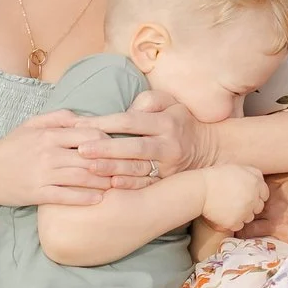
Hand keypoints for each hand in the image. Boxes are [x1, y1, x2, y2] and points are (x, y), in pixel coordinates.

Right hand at [0, 110, 120, 206]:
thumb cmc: (10, 148)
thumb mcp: (30, 126)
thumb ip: (58, 118)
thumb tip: (84, 118)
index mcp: (49, 135)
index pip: (89, 135)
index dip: (109, 142)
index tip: (120, 149)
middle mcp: (48, 153)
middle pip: (90, 157)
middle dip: (113, 164)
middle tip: (130, 169)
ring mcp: (43, 175)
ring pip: (83, 177)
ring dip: (104, 182)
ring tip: (119, 184)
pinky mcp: (38, 194)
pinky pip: (67, 196)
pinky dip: (86, 198)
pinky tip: (99, 199)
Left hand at [82, 90, 217, 178]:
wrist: (207, 149)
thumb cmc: (179, 121)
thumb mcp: (170, 102)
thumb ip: (148, 101)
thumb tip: (125, 111)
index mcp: (166, 123)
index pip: (131, 121)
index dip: (105, 123)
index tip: (80, 125)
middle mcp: (169, 146)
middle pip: (134, 148)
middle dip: (106, 149)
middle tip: (81, 150)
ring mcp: (169, 168)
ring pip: (138, 169)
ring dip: (113, 169)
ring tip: (89, 168)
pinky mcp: (167, 183)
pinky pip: (146, 186)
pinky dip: (129, 187)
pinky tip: (111, 186)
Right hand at [198, 164, 269, 231]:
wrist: (200, 189)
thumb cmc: (216, 177)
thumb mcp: (237, 168)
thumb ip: (251, 175)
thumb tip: (259, 181)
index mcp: (255, 183)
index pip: (264, 194)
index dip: (256, 196)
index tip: (247, 196)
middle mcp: (253, 198)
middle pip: (258, 208)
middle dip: (250, 206)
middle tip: (236, 203)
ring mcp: (245, 211)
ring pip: (249, 218)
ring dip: (242, 215)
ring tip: (227, 208)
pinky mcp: (235, 222)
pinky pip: (239, 226)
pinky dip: (232, 222)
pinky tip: (223, 215)